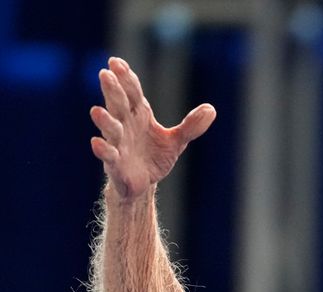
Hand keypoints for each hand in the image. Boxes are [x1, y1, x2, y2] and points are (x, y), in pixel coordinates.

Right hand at [90, 56, 215, 198]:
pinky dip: (102, 150)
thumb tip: (211, 109)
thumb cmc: (155, 156)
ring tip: (97, 111)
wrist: (144, 183)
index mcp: (138, 115)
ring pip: (110, 129)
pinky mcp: (115, 163)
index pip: (132, 93)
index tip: (116, 62)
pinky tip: (97, 143)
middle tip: (105, 74)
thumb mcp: (177, 140)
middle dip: (112, 91)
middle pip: (118, 105)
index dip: (126, 78)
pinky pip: (107, 155)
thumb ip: (191, 126)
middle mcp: (124, 125)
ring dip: (104, 121)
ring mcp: (118, 143)